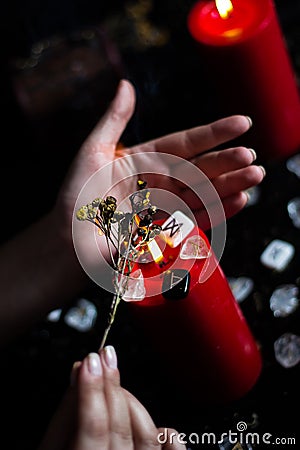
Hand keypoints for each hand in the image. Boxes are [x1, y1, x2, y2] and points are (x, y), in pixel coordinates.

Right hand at [38, 346, 185, 449]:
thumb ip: (62, 422)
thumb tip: (78, 379)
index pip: (93, 430)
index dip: (91, 392)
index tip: (90, 362)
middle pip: (121, 429)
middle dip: (111, 387)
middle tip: (104, 358)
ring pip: (148, 437)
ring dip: (133, 403)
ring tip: (117, 385)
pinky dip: (168, 436)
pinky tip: (160, 424)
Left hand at [56, 78, 264, 238]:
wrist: (70, 239)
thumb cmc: (77, 195)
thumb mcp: (93, 152)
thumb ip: (114, 120)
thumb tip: (126, 85)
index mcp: (146, 159)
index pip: (185, 143)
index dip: (212, 133)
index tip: (240, 123)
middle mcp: (160, 181)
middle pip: (199, 169)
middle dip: (226, 162)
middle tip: (251, 155)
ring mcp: (165, 206)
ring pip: (203, 193)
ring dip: (229, 185)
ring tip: (254, 175)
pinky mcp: (166, 230)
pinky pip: (196, 219)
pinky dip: (218, 211)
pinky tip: (238, 200)